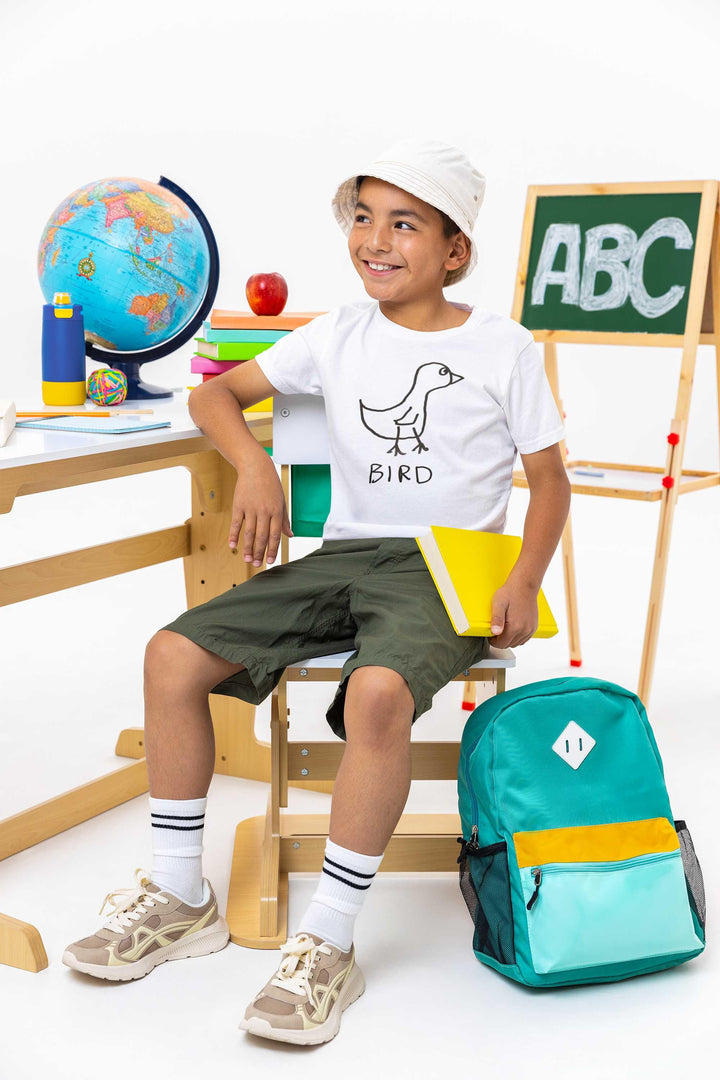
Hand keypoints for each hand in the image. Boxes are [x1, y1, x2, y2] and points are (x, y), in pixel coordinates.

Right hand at [228, 451, 292, 566]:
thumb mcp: (282, 501)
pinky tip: (233, 546)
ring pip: (249, 533)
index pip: (275, 535)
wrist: (256, 467)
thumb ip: (284, 520)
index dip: (272, 550)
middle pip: (261, 536)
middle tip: (257, 564)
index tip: (270, 561)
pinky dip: (234, 535)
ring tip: (247, 559)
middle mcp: (264, 511)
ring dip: (248, 548)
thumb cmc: (271, 485)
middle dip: (259, 552)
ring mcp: (251, 508)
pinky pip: (236, 523)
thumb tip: (290, 535)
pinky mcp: (239, 505)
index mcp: (276, 512)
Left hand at [489, 580, 538, 648]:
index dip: (493, 641)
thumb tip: (495, 632)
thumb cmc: (510, 593)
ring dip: (509, 639)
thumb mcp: (498, 604)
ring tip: (504, 628)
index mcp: (515, 627)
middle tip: (496, 629)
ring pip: (516, 643)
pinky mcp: (534, 627)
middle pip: (508, 644)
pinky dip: (517, 637)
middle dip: (500, 640)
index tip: (490, 634)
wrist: (524, 586)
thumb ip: (496, 619)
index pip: (501, 644)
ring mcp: (530, 629)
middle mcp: (524, 630)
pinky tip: (513, 628)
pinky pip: (524, 639)